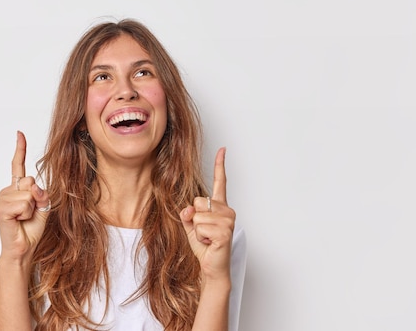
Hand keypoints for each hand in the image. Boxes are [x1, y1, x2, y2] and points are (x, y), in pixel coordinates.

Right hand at [0, 131, 50, 264]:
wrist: (23, 248)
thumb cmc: (30, 229)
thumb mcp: (43, 206)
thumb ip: (41, 192)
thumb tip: (32, 185)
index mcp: (17, 188)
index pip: (18, 165)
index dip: (20, 148)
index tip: (19, 134)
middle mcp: (7, 190)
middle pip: (30, 181)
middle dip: (36, 198)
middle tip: (29, 213)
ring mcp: (2, 198)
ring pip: (28, 194)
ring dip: (31, 208)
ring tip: (23, 218)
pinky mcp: (2, 208)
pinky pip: (24, 203)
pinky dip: (26, 213)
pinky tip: (18, 221)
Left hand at [180, 147, 235, 282]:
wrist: (212, 267)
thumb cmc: (204, 246)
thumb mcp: (190, 225)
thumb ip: (188, 213)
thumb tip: (189, 209)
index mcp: (219, 206)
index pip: (219, 182)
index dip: (220, 164)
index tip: (223, 149)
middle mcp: (227, 210)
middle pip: (197, 201)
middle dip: (194, 217)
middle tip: (204, 231)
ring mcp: (228, 220)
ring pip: (197, 215)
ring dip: (197, 230)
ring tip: (207, 238)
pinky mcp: (225, 231)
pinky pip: (201, 227)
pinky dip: (200, 237)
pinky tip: (209, 243)